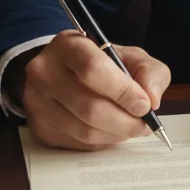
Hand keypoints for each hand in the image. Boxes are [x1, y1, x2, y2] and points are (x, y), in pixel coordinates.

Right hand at [16, 31, 170, 150]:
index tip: (144, 104)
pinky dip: (103, 141)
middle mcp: (45, 72)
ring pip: (84, 131)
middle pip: (89, 107)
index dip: (122, 90)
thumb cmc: (102, 64)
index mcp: (67, 45)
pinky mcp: (40, 128)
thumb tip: (152, 99)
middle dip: (125, 121)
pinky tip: (111, 130)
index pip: (92, 69)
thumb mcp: (130, 56)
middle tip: (144, 123)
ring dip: (116, 134)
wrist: (66, 73)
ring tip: (132, 127)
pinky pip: (78, 144)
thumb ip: (149, 71)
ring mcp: (38, 102)